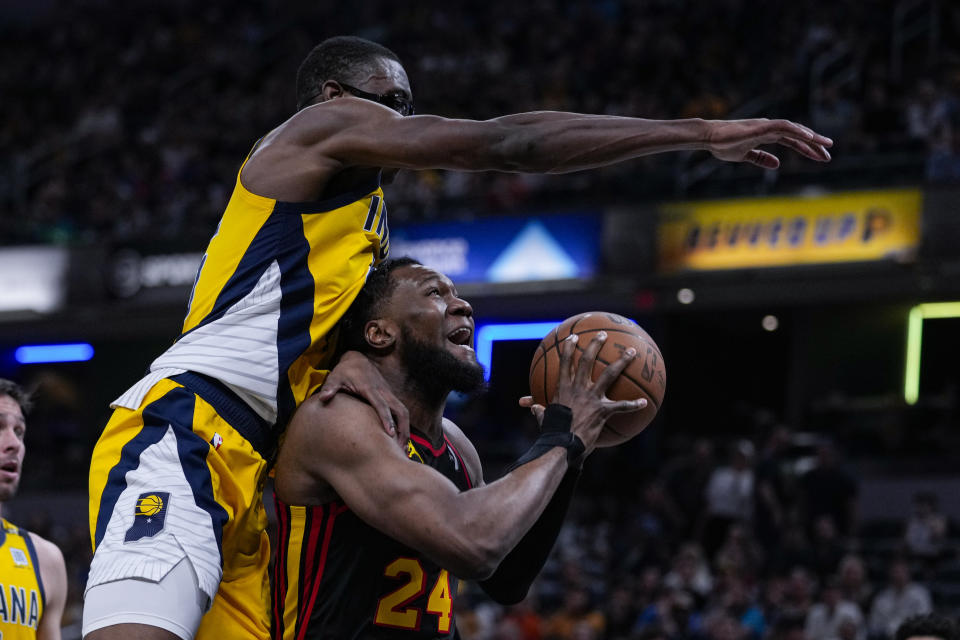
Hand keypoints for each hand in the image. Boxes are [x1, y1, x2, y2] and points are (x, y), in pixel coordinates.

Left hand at [317, 351, 409, 446]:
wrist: (357, 360)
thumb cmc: (344, 371)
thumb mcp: (335, 378)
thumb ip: (330, 388)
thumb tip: (323, 398)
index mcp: (370, 389)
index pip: (382, 405)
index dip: (386, 419)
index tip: (390, 434)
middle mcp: (383, 391)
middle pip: (401, 410)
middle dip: (403, 429)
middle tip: (400, 448)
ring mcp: (388, 393)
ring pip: (403, 412)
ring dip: (405, 429)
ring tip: (402, 448)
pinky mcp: (389, 396)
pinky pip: (400, 411)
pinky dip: (402, 424)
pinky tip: (398, 438)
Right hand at [549, 332, 644, 451]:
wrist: (562, 445)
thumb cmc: (552, 433)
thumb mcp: (543, 418)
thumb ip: (538, 409)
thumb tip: (530, 406)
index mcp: (563, 389)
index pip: (565, 363)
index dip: (569, 348)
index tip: (573, 337)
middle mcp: (578, 388)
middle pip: (587, 361)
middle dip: (595, 345)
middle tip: (603, 335)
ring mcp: (592, 398)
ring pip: (610, 374)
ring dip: (622, 361)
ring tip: (632, 352)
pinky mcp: (603, 411)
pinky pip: (621, 406)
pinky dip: (633, 404)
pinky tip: (644, 402)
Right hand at [705, 118, 832, 168]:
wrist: (709, 137)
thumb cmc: (722, 144)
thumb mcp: (744, 156)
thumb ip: (760, 159)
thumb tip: (777, 164)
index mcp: (767, 135)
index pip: (792, 141)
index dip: (807, 149)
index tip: (821, 158)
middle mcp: (770, 128)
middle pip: (797, 135)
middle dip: (814, 145)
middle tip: (829, 155)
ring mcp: (766, 126)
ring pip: (794, 129)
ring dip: (811, 137)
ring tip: (826, 145)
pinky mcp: (761, 127)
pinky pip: (783, 127)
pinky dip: (797, 131)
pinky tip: (809, 137)